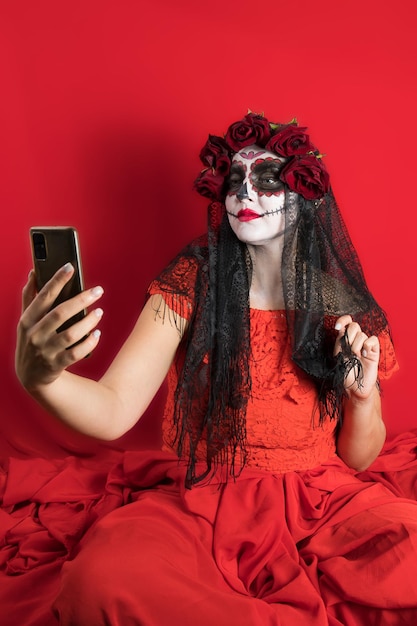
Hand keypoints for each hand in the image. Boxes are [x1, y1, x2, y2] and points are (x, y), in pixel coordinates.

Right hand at [15, 263, 103, 390]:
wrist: (30, 376)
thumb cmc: (32, 340)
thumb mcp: (26, 320)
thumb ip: (29, 297)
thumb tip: (33, 272)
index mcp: (27, 320)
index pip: (43, 296)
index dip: (56, 280)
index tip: (70, 266)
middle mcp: (34, 335)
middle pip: (60, 313)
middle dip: (81, 300)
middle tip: (98, 291)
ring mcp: (44, 351)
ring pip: (71, 334)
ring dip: (88, 322)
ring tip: (99, 312)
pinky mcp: (56, 365)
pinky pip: (76, 353)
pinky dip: (88, 343)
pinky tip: (97, 334)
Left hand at [333, 314, 379, 400]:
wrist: (353, 387)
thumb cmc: (344, 373)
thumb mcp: (338, 356)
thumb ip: (339, 342)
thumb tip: (340, 329)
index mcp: (344, 340)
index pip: (346, 322)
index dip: (343, 320)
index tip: (337, 327)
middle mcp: (355, 340)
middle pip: (354, 325)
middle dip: (349, 335)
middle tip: (348, 349)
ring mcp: (365, 345)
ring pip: (362, 334)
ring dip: (356, 345)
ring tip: (355, 356)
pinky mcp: (373, 351)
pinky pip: (372, 340)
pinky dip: (367, 346)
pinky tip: (364, 355)